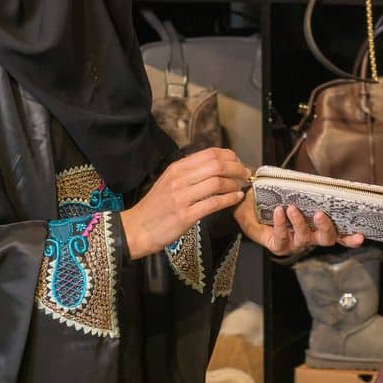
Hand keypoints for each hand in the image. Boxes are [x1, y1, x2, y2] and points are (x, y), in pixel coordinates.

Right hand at [119, 148, 248, 259]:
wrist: (136, 228)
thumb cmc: (156, 207)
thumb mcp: (169, 182)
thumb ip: (189, 173)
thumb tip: (215, 165)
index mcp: (177, 168)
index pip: (210, 153)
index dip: (230, 156)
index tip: (238, 162)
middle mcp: (179, 179)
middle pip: (216, 165)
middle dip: (237, 168)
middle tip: (245, 174)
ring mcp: (181, 197)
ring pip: (217, 183)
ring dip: (235, 184)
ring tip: (240, 187)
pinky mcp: (185, 216)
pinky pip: (213, 203)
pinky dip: (229, 199)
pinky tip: (236, 199)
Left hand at [234, 194, 364, 256]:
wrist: (248, 205)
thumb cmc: (273, 198)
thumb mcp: (292, 192)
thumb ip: (307, 190)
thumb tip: (321, 179)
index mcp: (317, 226)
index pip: (338, 234)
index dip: (350, 238)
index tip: (361, 236)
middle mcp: (309, 237)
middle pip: (326, 239)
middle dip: (326, 227)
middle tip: (320, 214)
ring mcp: (294, 243)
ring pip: (305, 238)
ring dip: (300, 222)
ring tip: (291, 208)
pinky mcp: (278, 246)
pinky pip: (283, 237)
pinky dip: (281, 224)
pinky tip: (279, 212)